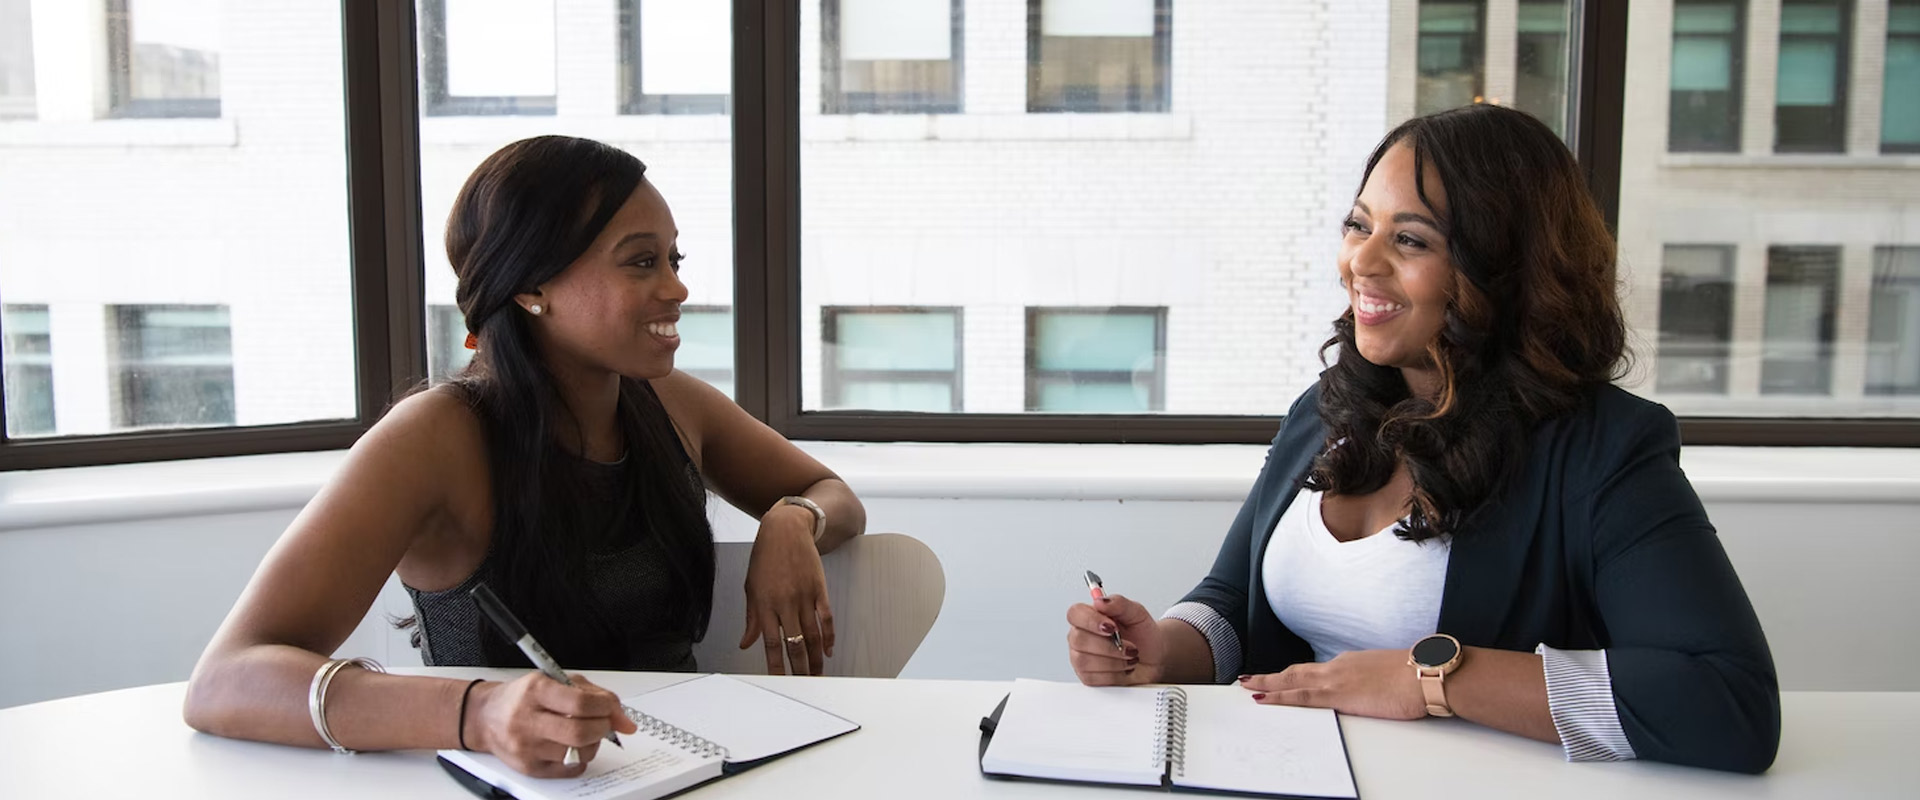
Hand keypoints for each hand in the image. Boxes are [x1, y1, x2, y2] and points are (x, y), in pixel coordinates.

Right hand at [465, 672, 636, 777]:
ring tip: (585, 733)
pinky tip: (573, 746)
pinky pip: (569, 770)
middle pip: (579, 732)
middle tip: (604, 723)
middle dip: (602, 728)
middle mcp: (527, 719)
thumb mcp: (556, 681)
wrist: (485, 717)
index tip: (610, 708)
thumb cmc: (523, 697)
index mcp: (535, 691)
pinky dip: (580, 759)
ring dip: (592, 744)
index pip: (580, 703)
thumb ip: (593, 695)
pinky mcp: (528, 767)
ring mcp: (526, 747)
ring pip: (576, 753)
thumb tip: (625, 721)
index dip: (604, 708)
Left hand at [737, 506, 833, 675]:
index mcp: (764, 604)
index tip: (779, 681)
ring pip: (812, 635)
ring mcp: (804, 596)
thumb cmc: (764, 557)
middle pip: (794, 643)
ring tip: (817, 675)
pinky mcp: (819, 589)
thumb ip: (751, 618)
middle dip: (799, 668)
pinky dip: (828, 636)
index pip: (770, 642)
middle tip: (803, 685)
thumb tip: (746, 643)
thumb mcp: (751, 587)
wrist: (786, 529)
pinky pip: (826, 618)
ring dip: (815, 658)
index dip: (776, 665)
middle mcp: (785, 602)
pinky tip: (828, 650)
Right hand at [1066, 594, 1164, 685]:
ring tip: (1130, 657)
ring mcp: (1081, 658)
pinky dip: (1114, 674)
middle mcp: (1081, 636)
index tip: (1112, 627)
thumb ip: (1119, 603)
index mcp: (1089, 617)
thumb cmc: (1143, 634)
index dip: (1090, 621)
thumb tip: (1100, 601)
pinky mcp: (1088, 677)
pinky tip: (1123, 669)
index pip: (1075, 614)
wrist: (1155, 657)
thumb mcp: (1137, 613)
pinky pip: (1093, 678)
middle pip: (1078, 640)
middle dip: (1109, 646)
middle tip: (1129, 647)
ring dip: (1114, 661)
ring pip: (1084, 661)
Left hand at [1239, 649, 1425, 719]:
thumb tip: (1370, 687)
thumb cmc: (1416, 676)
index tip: (1280, 677)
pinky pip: (1299, 696)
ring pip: (1290, 680)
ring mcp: (1335, 680)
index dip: (1293, 674)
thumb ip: (1372, 680)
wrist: (1426, 674)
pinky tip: (1262, 698)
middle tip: (1248, 678)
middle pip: (1296, 671)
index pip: (1314, 670)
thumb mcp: (1389, 675)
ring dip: (1266, 684)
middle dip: (1271, 676)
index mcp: (1350, 663)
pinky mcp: (1338, 695)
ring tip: (1245, 686)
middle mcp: (1337, 667)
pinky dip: (1277, 696)